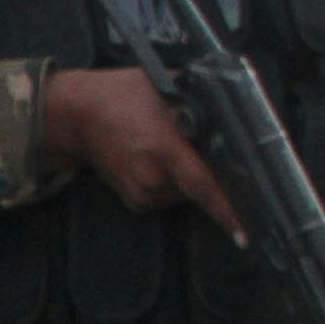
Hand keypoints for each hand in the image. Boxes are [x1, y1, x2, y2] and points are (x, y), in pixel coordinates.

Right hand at [39, 67, 241, 239]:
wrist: (80, 115)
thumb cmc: (124, 95)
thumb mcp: (166, 90)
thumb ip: (198, 106)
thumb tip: (232, 119)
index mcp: (163, 148)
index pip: (203, 185)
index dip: (226, 210)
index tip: (244, 234)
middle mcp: (153, 177)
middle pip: (200, 189)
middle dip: (213, 177)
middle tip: (207, 151)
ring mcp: (142, 192)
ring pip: (186, 194)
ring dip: (191, 178)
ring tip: (174, 149)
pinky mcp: (135, 201)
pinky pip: (169, 196)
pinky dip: (173, 182)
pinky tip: (159, 160)